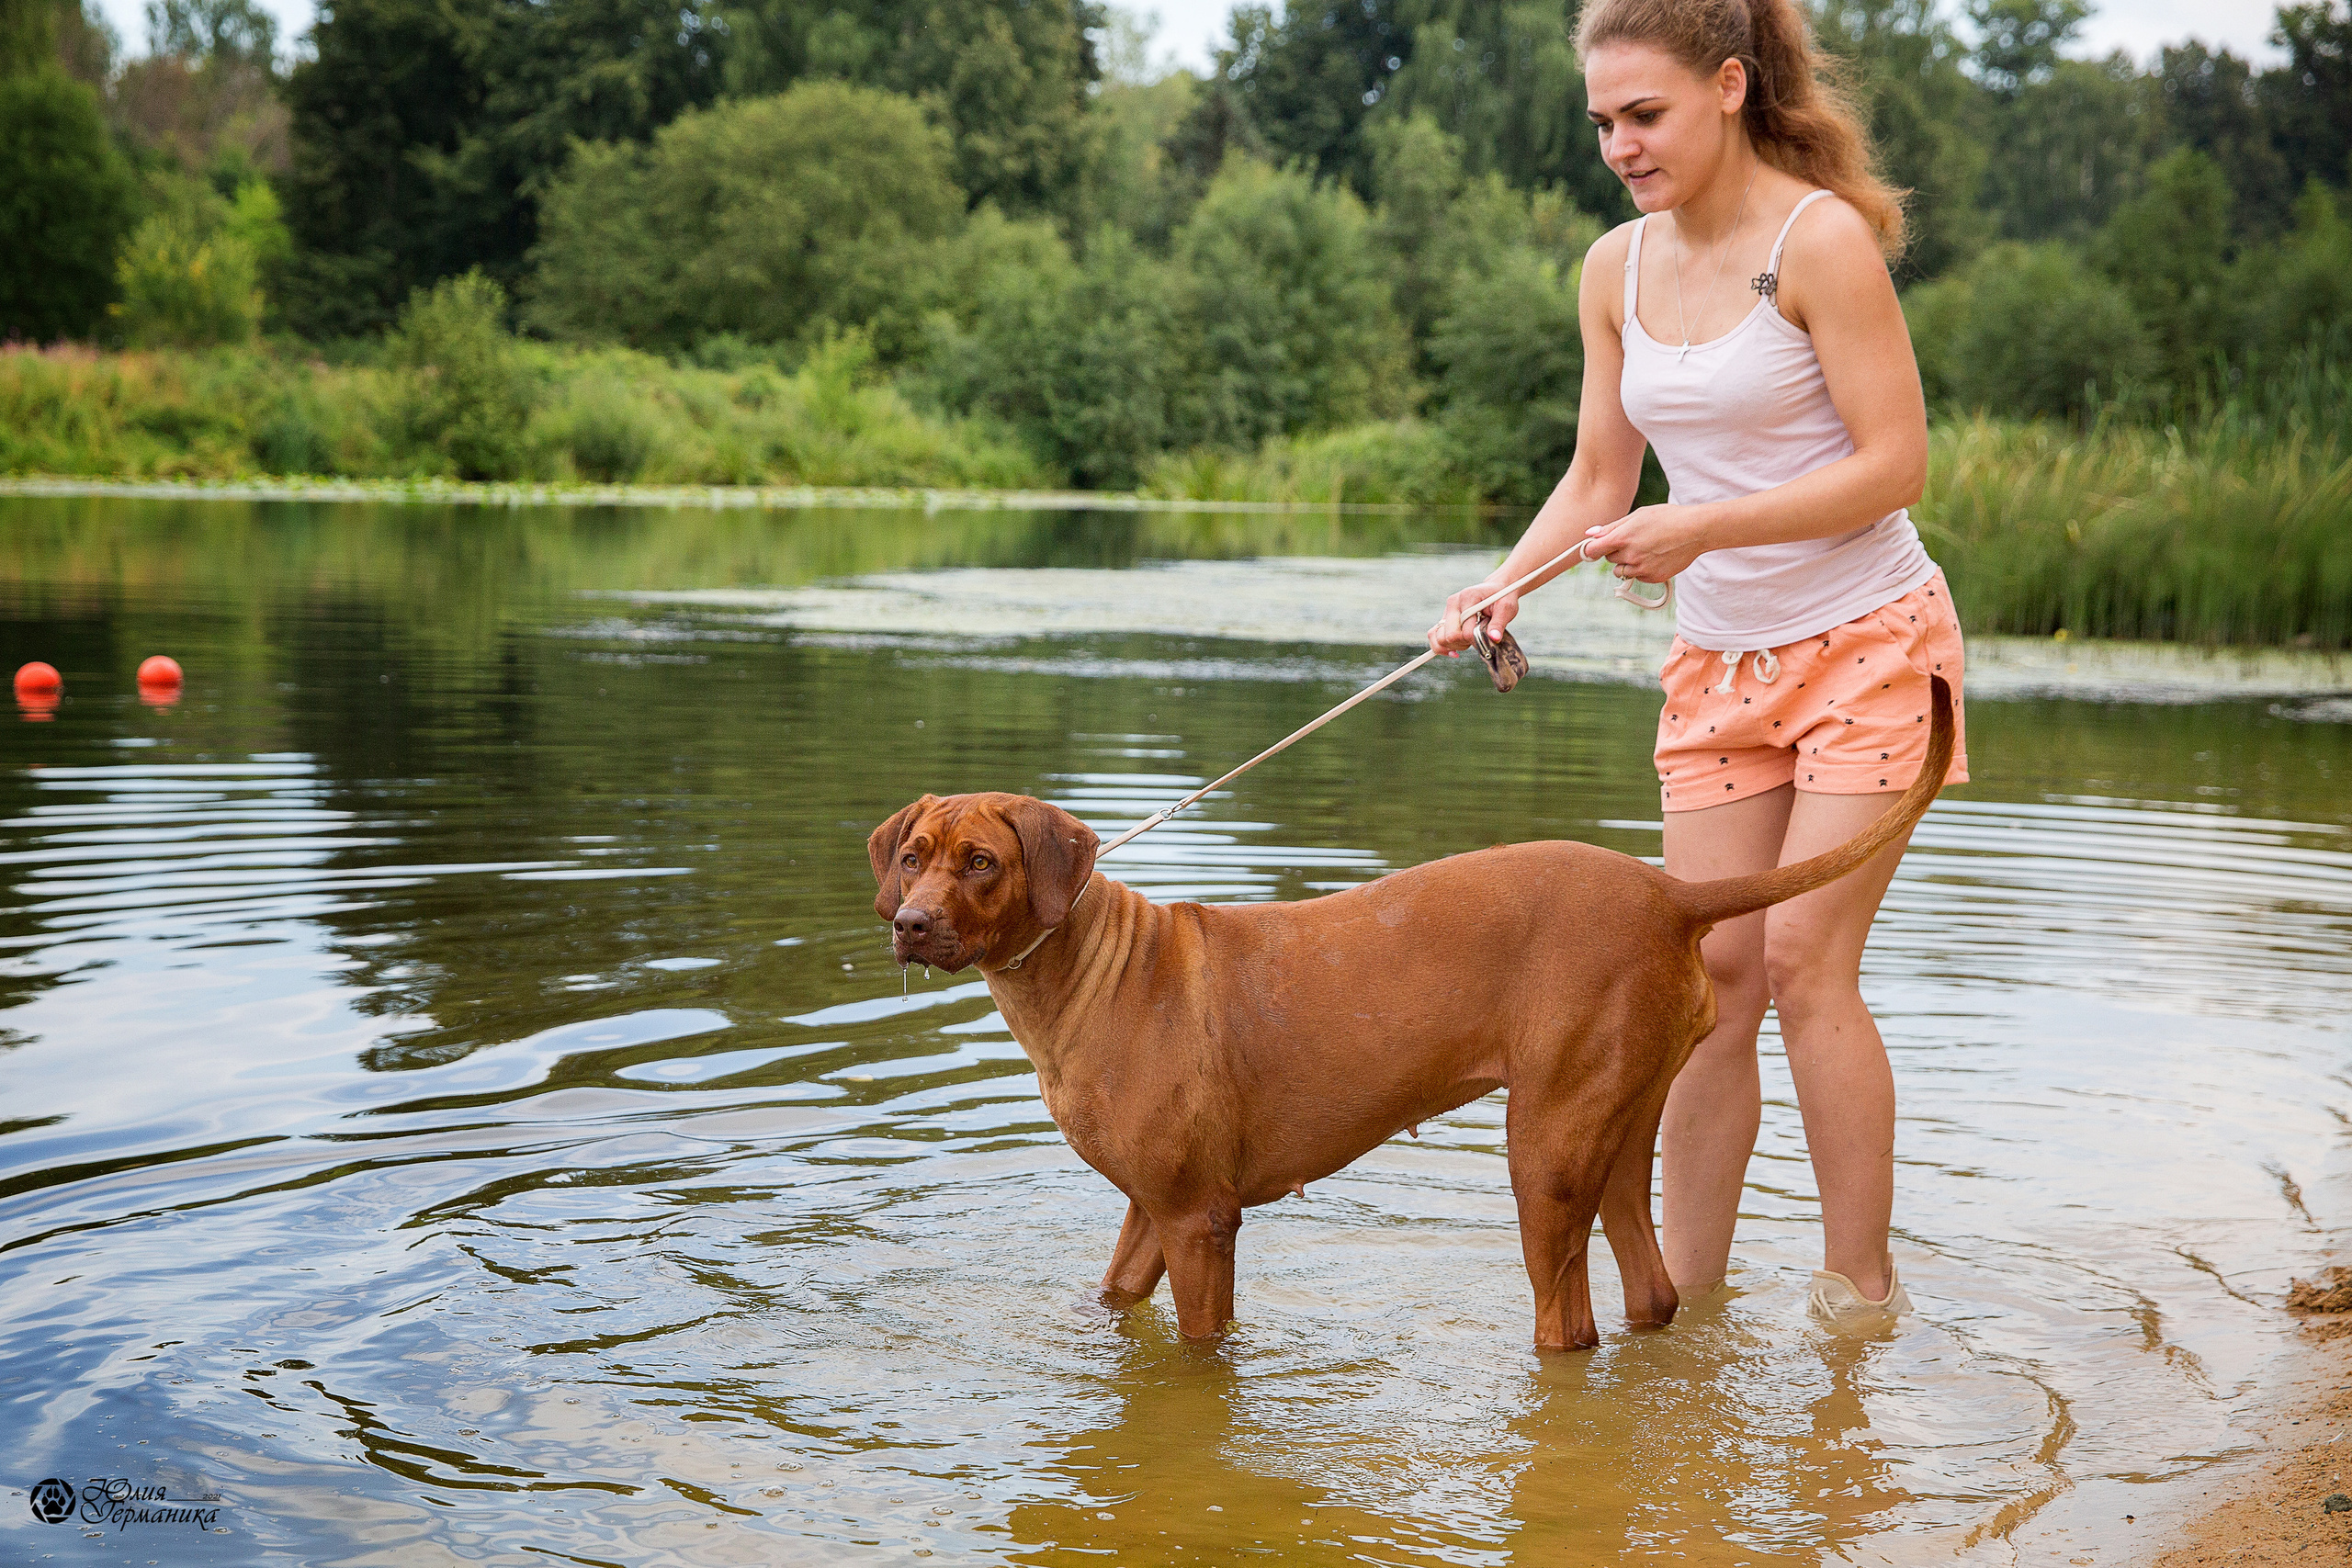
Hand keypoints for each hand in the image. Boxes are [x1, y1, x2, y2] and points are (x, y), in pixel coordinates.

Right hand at [1428, 582, 1516, 655]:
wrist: (1497, 589)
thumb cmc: (1502, 598)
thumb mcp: (1506, 608)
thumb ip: (1499, 623)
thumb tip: (1494, 638)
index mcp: (1467, 598)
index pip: (1464, 630)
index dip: (1476, 640)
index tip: (1487, 637)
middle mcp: (1453, 603)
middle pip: (1449, 635)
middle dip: (1463, 644)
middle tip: (1477, 639)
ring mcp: (1446, 611)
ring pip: (1438, 638)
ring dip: (1454, 646)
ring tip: (1468, 641)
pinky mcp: (1444, 619)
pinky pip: (1434, 636)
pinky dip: (1442, 647)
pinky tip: (1455, 651)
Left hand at [1583, 504, 1709, 584]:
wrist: (1695, 530)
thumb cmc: (1667, 518)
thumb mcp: (1638, 516)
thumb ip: (1612, 527)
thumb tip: (1589, 534)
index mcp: (1622, 538)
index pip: (1592, 551)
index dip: (1592, 549)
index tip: (1595, 548)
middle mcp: (1629, 556)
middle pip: (1609, 559)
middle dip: (1616, 551)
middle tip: (1634, 540)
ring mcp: (1641, 569)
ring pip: (1622, 571)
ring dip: (1627, 563)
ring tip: (1645, 549)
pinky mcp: (1653, 578)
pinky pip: (1638, 576)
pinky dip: (1642, 569)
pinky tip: (1656, 556)